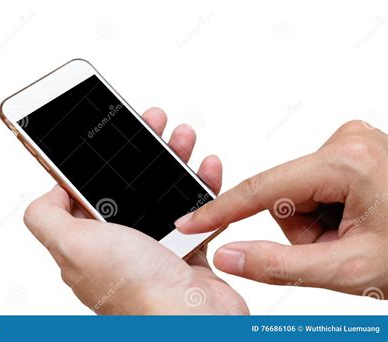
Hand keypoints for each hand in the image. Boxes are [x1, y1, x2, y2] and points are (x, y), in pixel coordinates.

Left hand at [24, 107, 248, 313]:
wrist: (191, 320)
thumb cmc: (135, 287)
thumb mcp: (72, 246)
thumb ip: (46, 218)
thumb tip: (49, 191)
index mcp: (90, 240)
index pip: (89, 190)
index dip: (99, 159)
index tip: (111, 133)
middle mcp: (122, 244)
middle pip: (130, 184)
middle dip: (143, 150)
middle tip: (154, 123)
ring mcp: (157, 246)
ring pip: (165, 191)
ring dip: (175, 160)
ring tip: (184, 136)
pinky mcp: (189, 249)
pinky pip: (197, 210)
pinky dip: (203, 187)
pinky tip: (206, 167)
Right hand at [176, 120, 387, 298]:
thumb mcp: (350, 269)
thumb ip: (280, 266)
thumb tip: (229, 255)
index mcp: (348, 162)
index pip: (263, 190)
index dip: (222, 211)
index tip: (191, 222)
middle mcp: (348, 141)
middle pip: (286, 195)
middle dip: (304, 230)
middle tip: (341, 246)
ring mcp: (352, 143)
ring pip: (300, 193)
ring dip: (318, 223)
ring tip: (356, 234)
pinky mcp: (353, 151)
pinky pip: (316, 185)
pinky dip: (328, 211)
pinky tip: (359, 220)